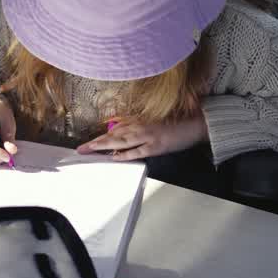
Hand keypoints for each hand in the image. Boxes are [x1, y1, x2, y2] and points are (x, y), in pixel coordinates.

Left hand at [75, 116, 207, 160]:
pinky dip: (126, 154)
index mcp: (140, 121)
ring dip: (104, 146)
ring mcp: (148, 136)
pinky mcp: (156, 145)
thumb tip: (118, 136)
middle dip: (96, 142)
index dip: (100, 136)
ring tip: (90, 151)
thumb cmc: (175, 123)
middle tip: (81, 149)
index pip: (115, 129)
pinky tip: (115, 156)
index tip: (87, 143)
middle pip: (113, 135)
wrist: (196, 123)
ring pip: (121, 141)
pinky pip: (138, 150)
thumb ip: (136, 127)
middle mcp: (141, 126)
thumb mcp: (153, 123)